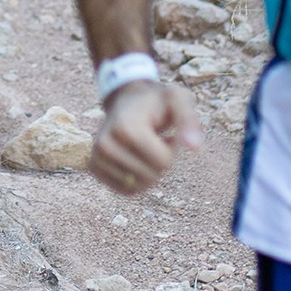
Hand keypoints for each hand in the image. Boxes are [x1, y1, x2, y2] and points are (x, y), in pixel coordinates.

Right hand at [90, 81, 202, 195]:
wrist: (126, 99)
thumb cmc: (156, 101)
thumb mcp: (177, 99)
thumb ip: (189, 120)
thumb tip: (195, 148)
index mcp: (124, 127)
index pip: (163, 162)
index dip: (171, 149)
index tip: (164, 132)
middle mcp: (104, 143)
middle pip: (151, 177)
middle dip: (160, 162)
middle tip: (153, 139)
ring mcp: (97, 157)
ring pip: (137, 187)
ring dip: (148, 171)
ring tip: (143, 147)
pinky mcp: (94, 168)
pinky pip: (126, 191)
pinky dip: (136, 180)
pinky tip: (133, 159)